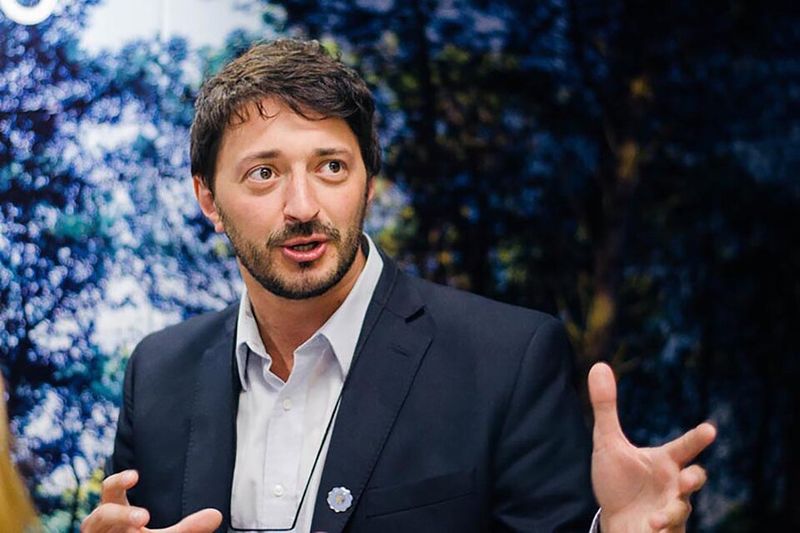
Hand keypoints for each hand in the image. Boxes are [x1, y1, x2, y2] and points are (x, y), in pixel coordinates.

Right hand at [81, 470, 221, 532]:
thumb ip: (188, 527)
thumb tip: (217, 515)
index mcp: (113, 509)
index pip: (111, 488)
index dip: (119, 481)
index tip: (135, 476)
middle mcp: (99, 525)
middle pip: (101, 514)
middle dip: (120, 515)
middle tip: (144, 518)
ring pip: (99, 530)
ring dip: (121, 525)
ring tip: (141, 525)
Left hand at [588, 363, 715, 532]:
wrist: (616, 521)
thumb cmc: (617, 481)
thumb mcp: (607, 443)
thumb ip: (605, 407)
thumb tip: (599, 365)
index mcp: (665, 462)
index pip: (684, 447)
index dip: (697, 439)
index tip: (710, 429)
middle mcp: (674, 484)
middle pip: (695, 478)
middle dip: (694, 478)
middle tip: (689, 477)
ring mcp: (672, 508)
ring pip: (683, 508)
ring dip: (674, 510)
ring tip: (658, 516)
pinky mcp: (667, 529)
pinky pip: (672, 529)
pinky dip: (663, 527)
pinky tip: (652, 525)